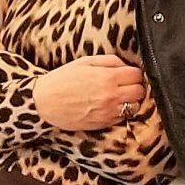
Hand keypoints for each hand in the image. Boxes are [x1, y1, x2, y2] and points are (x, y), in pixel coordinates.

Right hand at [29, 54, 146, 131]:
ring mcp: (109, 111)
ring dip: (131, 100)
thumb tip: (125, 64)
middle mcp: (112, 95)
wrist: (44, 103)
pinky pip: (124, 118)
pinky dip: (121, 111)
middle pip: (140, 91)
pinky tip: (111, 106)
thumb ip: (109, 61)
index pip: (137, 75)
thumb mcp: (84, 62)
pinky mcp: (104, 123)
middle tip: (125, 85)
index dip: (133, 73)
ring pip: (136, 106)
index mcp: (108, 77)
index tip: (128, 74)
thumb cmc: (61, 80)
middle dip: (135, 86)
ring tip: (120, 96)